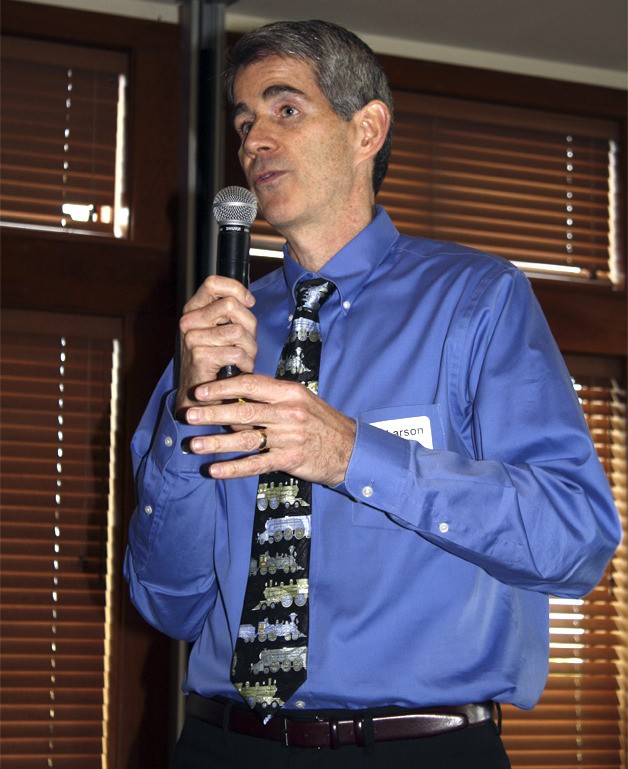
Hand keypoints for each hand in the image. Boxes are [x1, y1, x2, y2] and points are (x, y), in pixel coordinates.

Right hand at [176, 275, 256, 415]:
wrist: (200, 398)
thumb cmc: (216, 363)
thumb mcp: (222, 332)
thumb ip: (231, 314)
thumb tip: (248, 299)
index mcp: (193, 310)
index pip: (212, 283)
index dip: (235, 289)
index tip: (249, 303)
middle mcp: (188, 321)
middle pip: (230, 305)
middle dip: (248, 325)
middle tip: (247, 343)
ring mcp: (192, 338)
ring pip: (238, 331)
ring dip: (249, 348)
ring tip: (243, 359)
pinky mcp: (200, 356)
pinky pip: (236, 352)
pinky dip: (246, 363)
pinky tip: (240, 370)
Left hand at [184, 374, 356, 487]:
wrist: (349, 449)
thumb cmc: (321, 422)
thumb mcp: (300, 400)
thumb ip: (271, 397)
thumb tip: (236, 397)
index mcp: (289, 392)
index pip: (250, 385)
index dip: (223, 388)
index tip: (201, 392)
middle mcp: (288, 413)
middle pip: (243, 412)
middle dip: (212, 413)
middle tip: (188, 415)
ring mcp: (289, 437)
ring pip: (246, 439)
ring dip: (217, 443)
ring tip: (194, 445)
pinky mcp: (290, 459)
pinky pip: (257, 464)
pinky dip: (234, 468)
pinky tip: (215, 470)